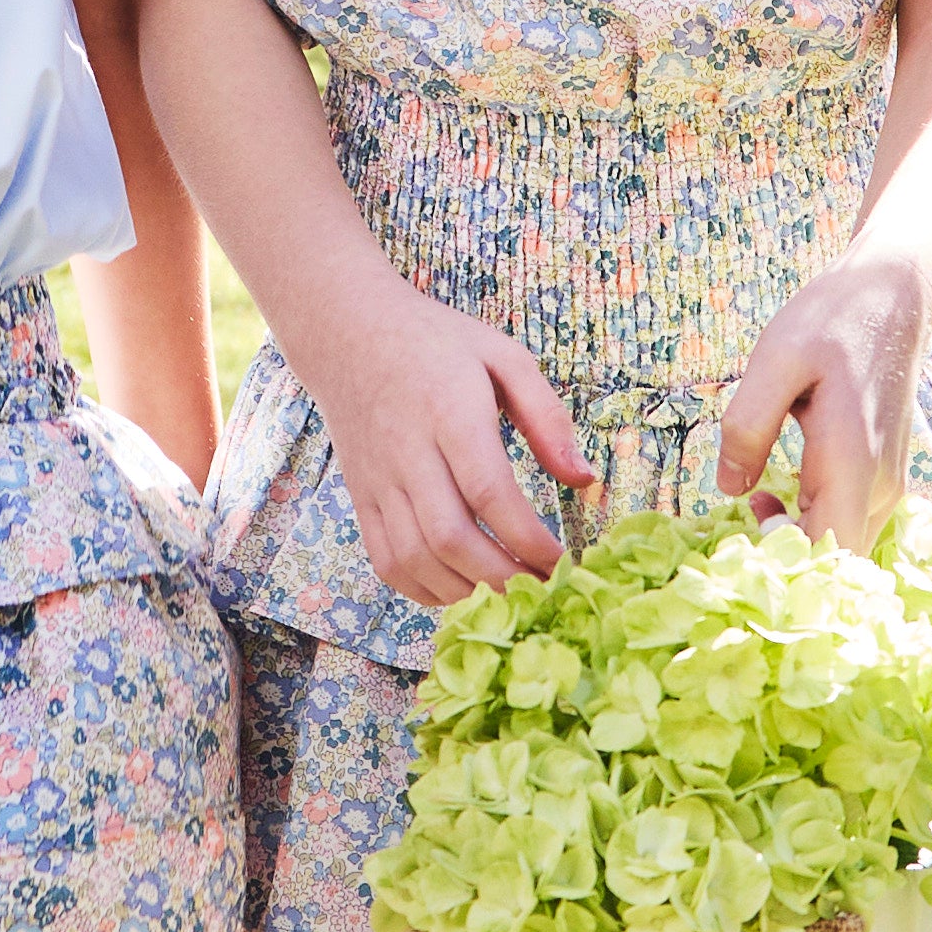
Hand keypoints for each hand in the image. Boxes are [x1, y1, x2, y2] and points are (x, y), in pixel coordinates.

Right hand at [301, 278, 591, 605]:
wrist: (347, 334)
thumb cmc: (436, 344)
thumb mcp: (503, 357)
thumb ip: (546, 416)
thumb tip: (584, 481)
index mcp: (448, 410)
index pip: (488, 491)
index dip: (527, 538)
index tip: (562, 561)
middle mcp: (407, 450)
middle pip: (450, 537)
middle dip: (502, 578)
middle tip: (543, 592)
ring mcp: (378, 479)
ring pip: (416, 558)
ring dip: (466, 592)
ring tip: (510, 598)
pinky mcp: (360, 498)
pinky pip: (387, 561)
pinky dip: (425, 591)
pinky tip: (462, 591)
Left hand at [718, 246, 928, 550]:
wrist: (893, 294)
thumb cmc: (832, 320)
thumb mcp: (774, 361)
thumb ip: (748, 427)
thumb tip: (730, 488)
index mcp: (853, 464)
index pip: (830, 554)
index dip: (787, 565)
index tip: (742, 541)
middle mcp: (879, 486)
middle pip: (836, 557)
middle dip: (785, 555)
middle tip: (740, 515)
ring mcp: (887, 483)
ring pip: (842, 543)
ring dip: (796, 536)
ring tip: (755, 496)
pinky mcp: (883, 474)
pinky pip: (847, 519)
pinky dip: (810, 519)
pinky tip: (777, 489)